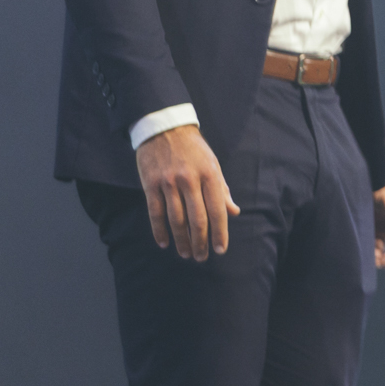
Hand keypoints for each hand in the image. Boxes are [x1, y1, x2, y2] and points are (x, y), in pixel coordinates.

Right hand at [135, 124, 240, 261]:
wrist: (165, 127)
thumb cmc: (194, 148)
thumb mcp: (213, 164)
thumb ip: (222, 189)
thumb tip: (233, 212)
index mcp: (210, 174)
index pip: (217, 210)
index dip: (219, 232)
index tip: (220, 249)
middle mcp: (190, 180)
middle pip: (196, 219)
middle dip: (200, 242)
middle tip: (201, 257)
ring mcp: (168, 183)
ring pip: (176, 220)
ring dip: (182, 240)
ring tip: (186, 254)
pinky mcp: (150, 184)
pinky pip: (156, 213)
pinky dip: (160, 231)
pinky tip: (164, 243)